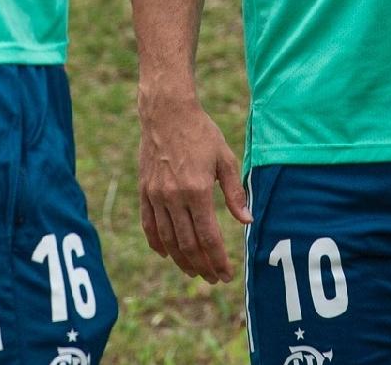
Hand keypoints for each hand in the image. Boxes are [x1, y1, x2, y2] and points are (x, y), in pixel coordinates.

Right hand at [137, 93, 251, 283]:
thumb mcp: (225, 159)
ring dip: (181, 260)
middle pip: (188, 244)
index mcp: (197, 190)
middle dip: (202, 266)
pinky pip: (149, 225)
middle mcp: (174, 197)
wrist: (167, 113)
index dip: (218, 259)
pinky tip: (167, 254)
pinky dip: (157, 244)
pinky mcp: (144, 191)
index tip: (227, 273)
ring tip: (194, 271)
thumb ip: (235, 192)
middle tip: (213, 278)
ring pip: (167, 240)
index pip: (208, 237)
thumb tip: (247, 221)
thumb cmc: (201, 133)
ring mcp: (156, 195)